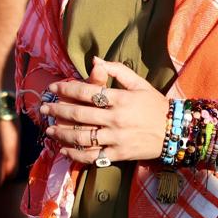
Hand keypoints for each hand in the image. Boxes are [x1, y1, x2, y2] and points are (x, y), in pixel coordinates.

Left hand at [40, 59, 169, 164]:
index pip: (87, 92)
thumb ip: (117, 71)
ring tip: (49, 129)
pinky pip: (92, 156)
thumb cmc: (155, 105)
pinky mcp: (118, 154)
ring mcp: (116, 138)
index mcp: (120, 99)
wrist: (175, 132)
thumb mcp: (139, 83)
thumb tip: (95, 61)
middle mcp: (116, 119)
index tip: (53, 88)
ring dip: (62, 134)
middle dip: (57, 111)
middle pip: (79, 115)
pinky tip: (64, 151)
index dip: (66, 89)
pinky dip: (76, 155)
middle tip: (43, 109)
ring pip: (82, 137)